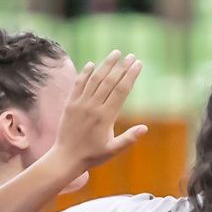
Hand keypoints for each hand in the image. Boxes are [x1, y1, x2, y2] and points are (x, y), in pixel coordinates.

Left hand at [51, 50, 146, 176]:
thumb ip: (129, 138)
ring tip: (115, 53)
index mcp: (106, 116)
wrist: (66, 157)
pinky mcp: (70, 104)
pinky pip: (78, 84)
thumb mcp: (113, 150)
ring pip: (95, 79)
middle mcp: (93, 106)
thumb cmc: (92, 155)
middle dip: (122, 66)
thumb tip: (145, 128)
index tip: (138, 64)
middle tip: (131, 55)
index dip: (131, 75)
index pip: (121, 90)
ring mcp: (80, 103)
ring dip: (106, 65)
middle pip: (110, 81)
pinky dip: (85, 73)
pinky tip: (92, 64)